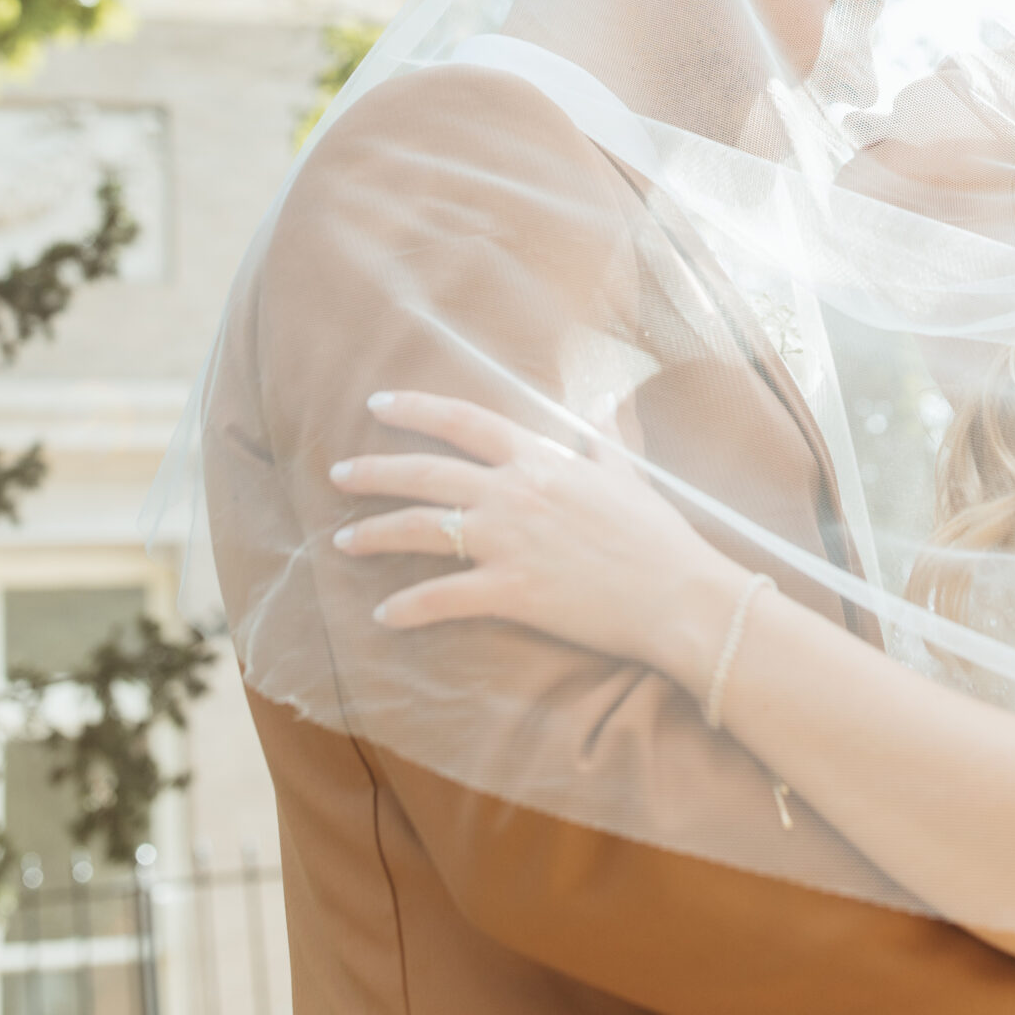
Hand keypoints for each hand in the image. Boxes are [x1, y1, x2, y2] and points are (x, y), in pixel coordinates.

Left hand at [329, 390, 746, 691]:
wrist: (677, 593)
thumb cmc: (656, 534)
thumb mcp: (628, 473)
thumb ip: (605, 435)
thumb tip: (604, 400)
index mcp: (540, 460)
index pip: (464, 421)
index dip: (416, 409)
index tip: (378, 402)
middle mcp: (514, 493)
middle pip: (426, 473)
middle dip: (375, 472)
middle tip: (337, 473)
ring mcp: (509, 542)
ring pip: (423, 530)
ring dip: (376, 534)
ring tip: (342, 541)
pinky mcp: (511, 592)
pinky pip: (444, 598)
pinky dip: (408, 607)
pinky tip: (383, 614)